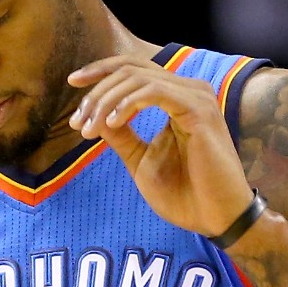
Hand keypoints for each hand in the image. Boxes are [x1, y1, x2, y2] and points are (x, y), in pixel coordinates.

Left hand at [68, 55, 252, 236]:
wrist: (215, 218)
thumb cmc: (185, 194)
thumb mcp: (140, 159)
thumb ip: (120, 134)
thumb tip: (94, 114)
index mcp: (178, 97)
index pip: (134, 69)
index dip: (101, 71)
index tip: (72, 84)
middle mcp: (189, 90)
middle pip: (131, 68)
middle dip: (97, 90)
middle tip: (76, 121)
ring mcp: (196, 97)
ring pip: (138, 77)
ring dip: (106, 100)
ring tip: (88, 128)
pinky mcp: (199, 110)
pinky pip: (154, 91)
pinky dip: (127, 104)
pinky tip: (110, 123)